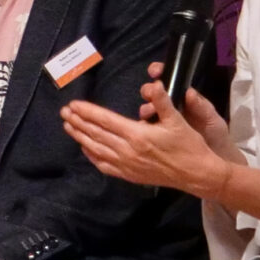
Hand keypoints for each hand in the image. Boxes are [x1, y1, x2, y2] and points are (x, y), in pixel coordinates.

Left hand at [62, 78, 232, 198]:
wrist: (195, 174)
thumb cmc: (188, 145)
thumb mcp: (177, 120)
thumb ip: (162, 102)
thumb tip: (153, 85)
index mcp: (137, 135)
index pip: (105, 120)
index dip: (87, 111)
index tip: (73, 104)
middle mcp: (127, 150)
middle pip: (96, 134)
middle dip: (78, 122)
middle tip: (64, 112)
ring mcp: (126, 164)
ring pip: (96, 149)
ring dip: (80, 136)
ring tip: (67, 126)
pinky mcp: (128, 175)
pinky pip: (104, 165)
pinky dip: (91, 155)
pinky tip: (84, 148)